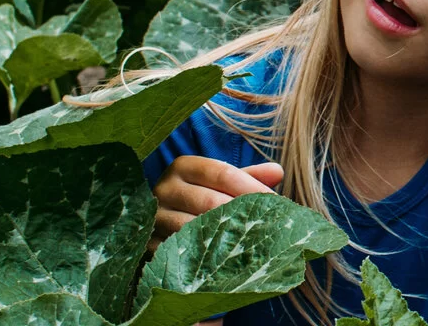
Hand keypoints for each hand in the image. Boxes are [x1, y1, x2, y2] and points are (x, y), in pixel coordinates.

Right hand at [149, 157, 282, 250]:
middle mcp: (164, 189)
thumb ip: (247, 176)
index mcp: (183, 167)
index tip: (276, 201)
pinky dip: (209, 256)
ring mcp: (154, 218)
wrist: (158, 223)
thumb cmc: (199, 197)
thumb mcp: (220, 182)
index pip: (222, 173)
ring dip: (228, 237)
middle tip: (272, 225)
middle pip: (210, 201)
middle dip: (243, 213)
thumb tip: (277, 171)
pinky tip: (231, 260)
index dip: (252, 187)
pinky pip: (183, 252)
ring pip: (196, 229)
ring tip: (256, 243)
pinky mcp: (150, 245)